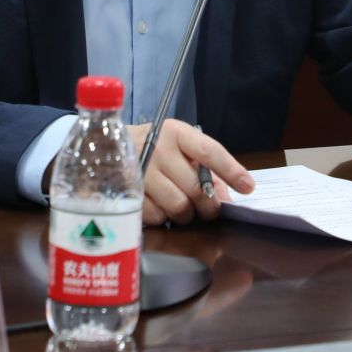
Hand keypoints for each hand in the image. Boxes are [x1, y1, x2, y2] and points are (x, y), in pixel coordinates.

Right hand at [124, 120, 252, 225]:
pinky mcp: (127, 192)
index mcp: (176, 133)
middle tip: (209, 210)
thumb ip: (206, 170)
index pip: (209, 152)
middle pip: (197, 189)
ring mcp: (141, 171)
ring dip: (187, 215)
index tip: (248, 187)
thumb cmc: (153, 150)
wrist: (103, 147)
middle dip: (209, 207)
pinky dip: (164, 218)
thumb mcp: (179, 149)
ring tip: (183, 209)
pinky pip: (158, 217)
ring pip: (179, 207)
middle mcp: (158, 149)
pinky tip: (160, 207)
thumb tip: (226, 198)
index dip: (231, 170)